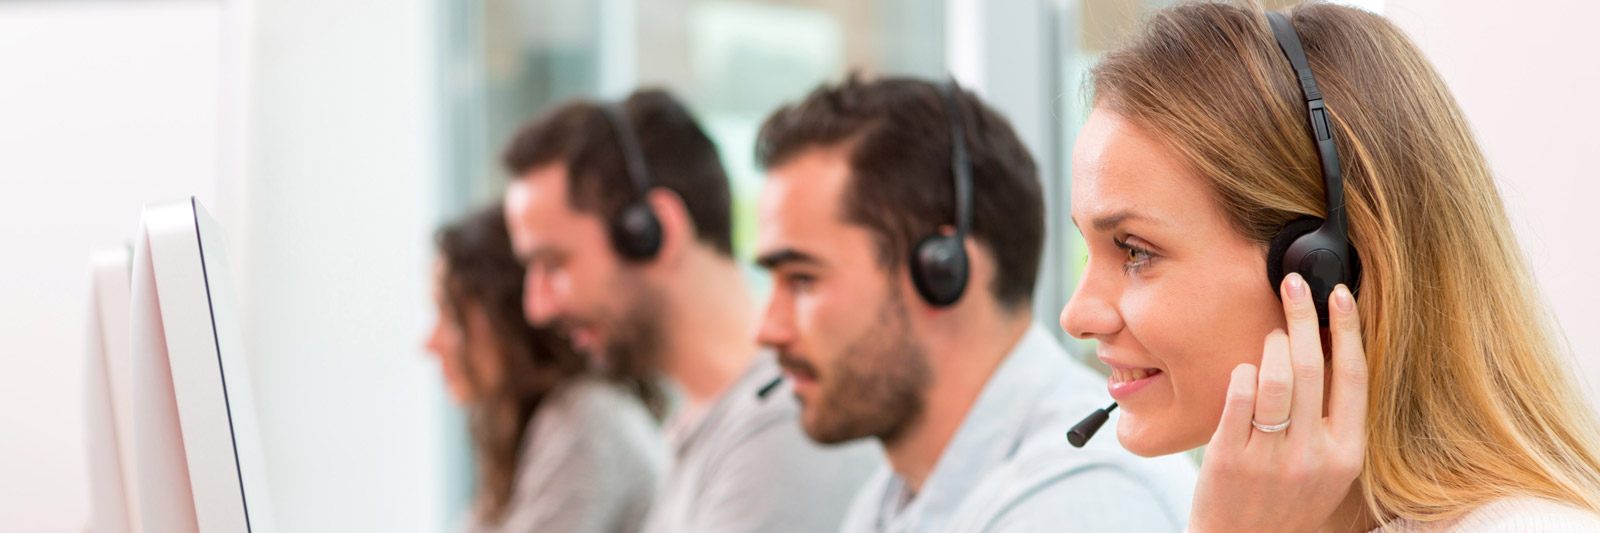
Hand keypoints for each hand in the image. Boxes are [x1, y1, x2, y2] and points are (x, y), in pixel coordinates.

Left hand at [1188, 273, 1367, 532]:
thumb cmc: (1286, 500)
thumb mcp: (1327, 467)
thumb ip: (1331, 419)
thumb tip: (1326, 349)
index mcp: (1346, 453)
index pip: (1354, 377)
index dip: (1348, 329)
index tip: (1339, 293)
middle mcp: (1313, 455)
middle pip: (1312, 367)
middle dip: (1303, 314)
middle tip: (1293, 283)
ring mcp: (1270, 458)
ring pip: (1274, 378)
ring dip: (1271, 343)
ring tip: (1271, 334)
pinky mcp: (1229, 459)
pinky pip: (1238, 399)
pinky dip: (1242, 374)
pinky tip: (1244, 368)